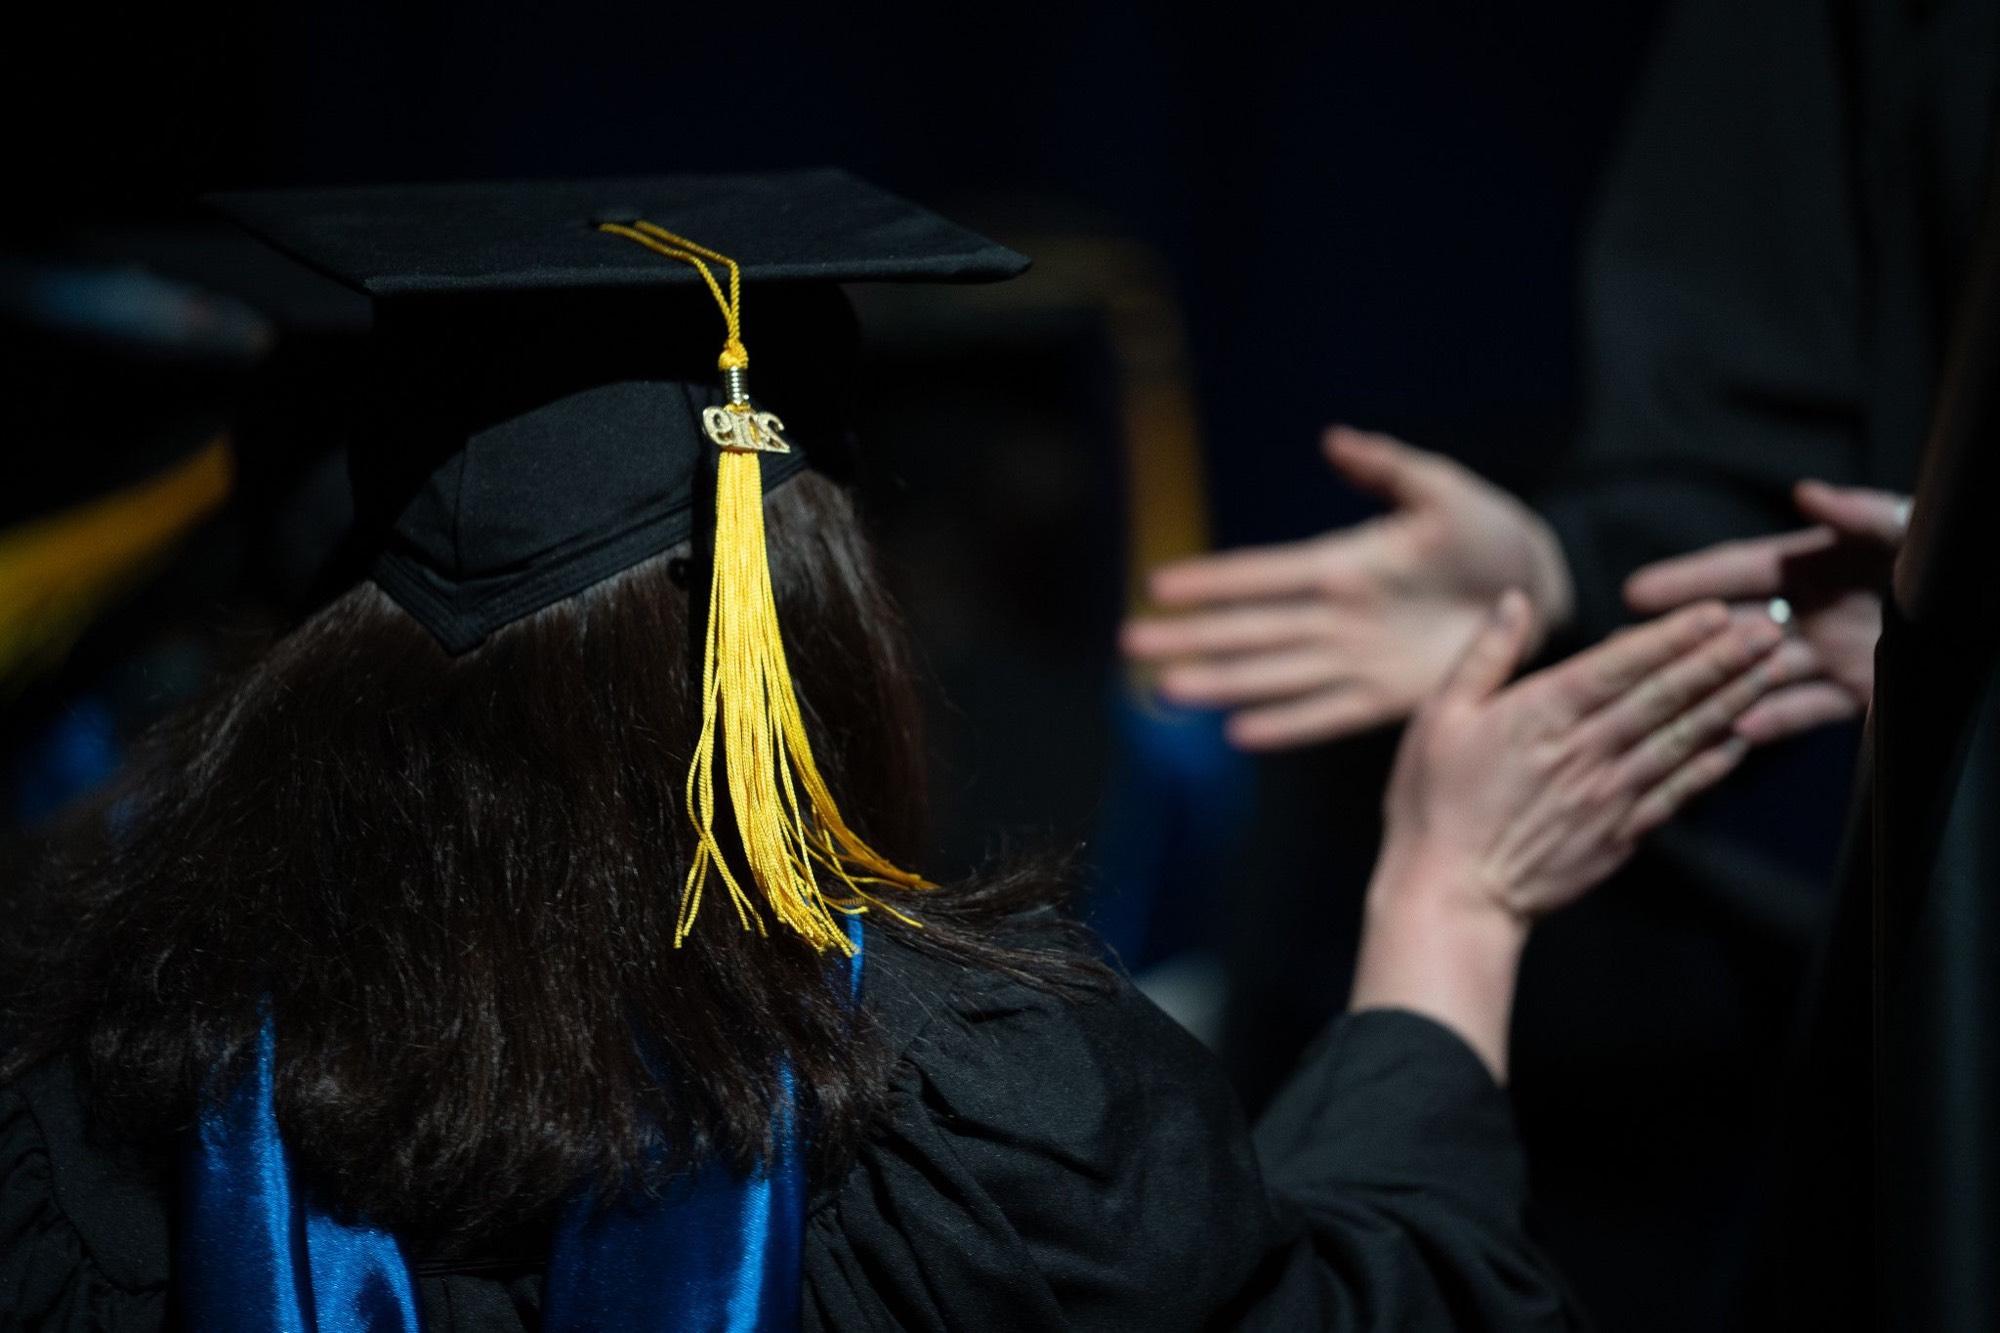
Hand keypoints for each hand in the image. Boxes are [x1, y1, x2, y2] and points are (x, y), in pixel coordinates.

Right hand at [1121, 428, 1573, 749]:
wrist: (1536, 587)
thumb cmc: (1486, 530)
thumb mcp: (1441, 489)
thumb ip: (1388, 467)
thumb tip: (1334, 440)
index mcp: (1341, 564)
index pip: (1260, 573)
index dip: (1211, 579)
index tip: (1157, 584)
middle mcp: (1334, 616)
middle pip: (1248, 630)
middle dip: (1190, 636)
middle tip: (1131, 646)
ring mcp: (1356, 659)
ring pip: (1273, 675)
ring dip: (1221, 683)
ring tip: (1168, 693)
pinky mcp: (1388, 697)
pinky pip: (1327, 714)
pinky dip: (1287, 724)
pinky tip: (1241, 732)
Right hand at [1351, 593, 1792, 1076]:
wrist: (1451, 894)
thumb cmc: (1434, 803)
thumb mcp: (1439, 717)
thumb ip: (1484, 656)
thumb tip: (1515, 599)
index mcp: (1541, 714)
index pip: (1621, 664)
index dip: (1673, 635)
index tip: (1717, 610)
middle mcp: (1585, 751)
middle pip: (1665, 696)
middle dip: (1720, 660)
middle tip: (1770, 630)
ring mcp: (1609, 795)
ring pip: (1681, 739)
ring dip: (1730, 703)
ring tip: (1771, 674)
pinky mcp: (1619, 833)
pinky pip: (1677, 791)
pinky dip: (1712, 764)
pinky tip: (1741, 741)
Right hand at [1624, 481, 1908, 743]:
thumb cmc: (1957, 561)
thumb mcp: (1913, 530)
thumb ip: (1865, 515)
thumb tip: (1808, 493)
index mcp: (1821, 560)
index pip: (1740, 570)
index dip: (1689, 581)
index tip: (1635, 592)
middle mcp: (1818, 606)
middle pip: (1735, 625)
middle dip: (1683, 640)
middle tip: (1626, 656)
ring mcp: (1836, 652)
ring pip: (1761, 673)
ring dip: (1719, 685)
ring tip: (1667, 702)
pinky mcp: (1861, 692)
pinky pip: (1806, 710)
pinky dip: (1774, 722)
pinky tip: (1738, 732)